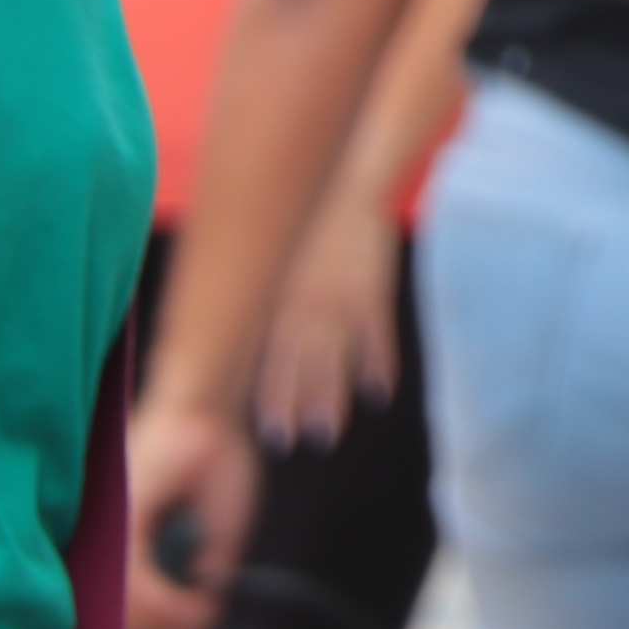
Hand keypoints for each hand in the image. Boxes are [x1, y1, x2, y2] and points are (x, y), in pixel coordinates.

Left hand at [125, 391, 259, 628]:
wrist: (211, 410)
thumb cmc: (215, 456)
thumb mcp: (222, 531)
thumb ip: (210, 575)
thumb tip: (207, 622)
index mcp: (126, 551)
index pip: (119, 620)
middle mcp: (112, 549)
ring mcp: (114, 539)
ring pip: (121, 618)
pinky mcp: (124, 526)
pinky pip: (134, 588)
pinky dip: (168, 608)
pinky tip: (198, 610)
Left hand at [253, 195, 401, 454]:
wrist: (352, 188)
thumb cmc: (312, 224)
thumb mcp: (279, 257)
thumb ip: (268, 295)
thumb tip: (248, 329)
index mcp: (279, 298)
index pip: (268, 355)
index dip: (268, 393)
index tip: (267, 428)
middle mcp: (304, 304)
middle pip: (298, 365)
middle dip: (294, 405)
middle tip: (293, 440)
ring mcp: (340, 301)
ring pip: (332, 359)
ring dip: (330, 397)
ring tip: (328, 432)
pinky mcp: (372, 293)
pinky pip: (375, 336)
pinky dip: (379, 364)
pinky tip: (379, 390)